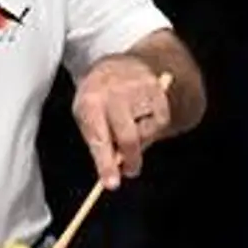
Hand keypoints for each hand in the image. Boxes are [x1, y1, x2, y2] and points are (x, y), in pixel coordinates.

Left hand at [73, 56, 171, 189]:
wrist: (118, 63)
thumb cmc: (98, 97)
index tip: (111, 184)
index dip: (106, 164)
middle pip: (128, 138)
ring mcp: (139, 90)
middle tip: (129, 171)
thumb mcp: (86, 114)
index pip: (99, 139)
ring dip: (139, 140)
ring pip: (145, 133)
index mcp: (91, 100)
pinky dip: (152, 128)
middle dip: (130, 160)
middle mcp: (116, 93)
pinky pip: (160, 124)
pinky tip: (141, 117)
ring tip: (130, 126)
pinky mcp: (158, 90)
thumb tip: (114, 169)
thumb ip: (98, 140)